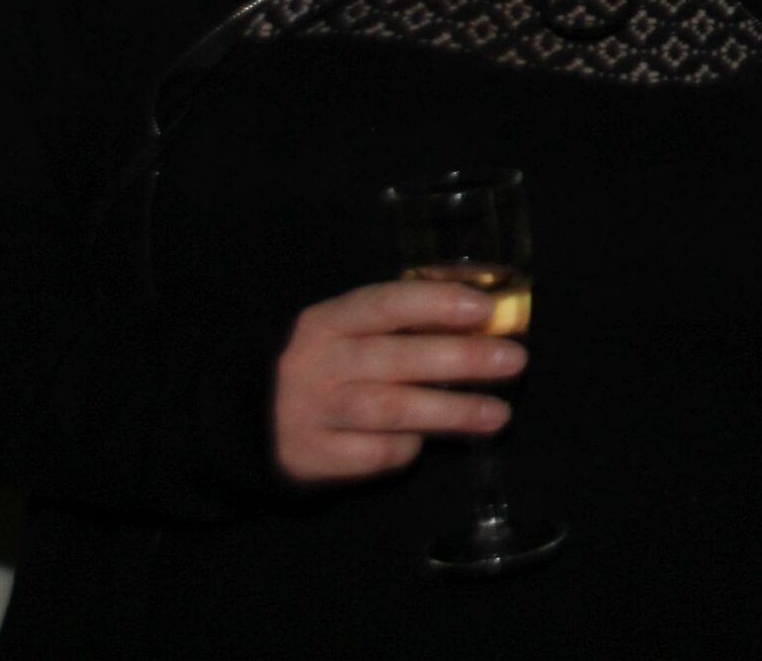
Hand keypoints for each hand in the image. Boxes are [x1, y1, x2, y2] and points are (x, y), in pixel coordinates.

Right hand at [272, 280, 527, 483]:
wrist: (247, 417)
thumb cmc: (325, 363)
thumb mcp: (348, 330)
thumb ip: (404, 320)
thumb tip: (486, 311)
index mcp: (329, 321)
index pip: (385, 303)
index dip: (436, 304)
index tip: (484, 308)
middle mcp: (319, 364)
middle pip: (397, 359)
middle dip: (461, 359)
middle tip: (514, 360)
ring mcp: (314, 412)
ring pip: (391, 410)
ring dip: (451, 412)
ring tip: (499, 414)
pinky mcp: (313, 457)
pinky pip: (374, 454)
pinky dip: (407, 448)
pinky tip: (429, 443)